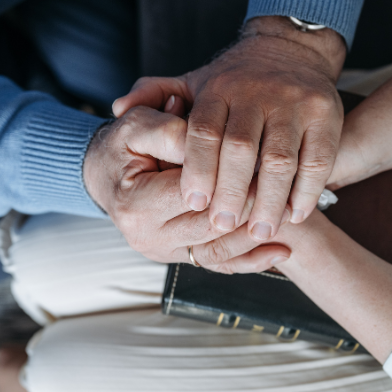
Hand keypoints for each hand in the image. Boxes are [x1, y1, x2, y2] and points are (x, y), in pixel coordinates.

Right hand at [82, 106, 288, 270]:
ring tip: (288, 216)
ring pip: (219, 252)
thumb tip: (210, 140)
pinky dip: (251, 261)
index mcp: (136, 204)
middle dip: (249, 206)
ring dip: (255, 237)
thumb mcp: (137, 126)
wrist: (103, 173)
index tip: (264, 158)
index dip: (230, 177)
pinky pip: (218, 265)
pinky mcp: (179, 257)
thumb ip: (170, 131)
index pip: (194, 193)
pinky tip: (281, 253)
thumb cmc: (121, 145)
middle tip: (284, 184)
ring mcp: (165, 252)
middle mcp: (149, 237)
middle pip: (210, 226)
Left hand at [113, 16, 346, 241]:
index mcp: (220, 87)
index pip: (204, 131)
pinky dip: (306, 191)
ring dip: (270, 201)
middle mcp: (258, 92)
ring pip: (281, 159)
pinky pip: (318, 160)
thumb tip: (118, 107)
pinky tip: (295, 214)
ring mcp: (295, 102)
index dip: (198, 169)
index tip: (192, 203)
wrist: (290, 49)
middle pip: (241, 149)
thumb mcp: (193, 81)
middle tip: (222, 224)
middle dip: (231, 192)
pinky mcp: (327, 113)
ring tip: (259, 229)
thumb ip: (154, 95)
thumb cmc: (236, 81)